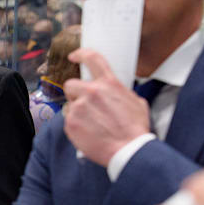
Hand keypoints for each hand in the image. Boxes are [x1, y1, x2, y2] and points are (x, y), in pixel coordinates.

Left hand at [63, 48, 150, 166]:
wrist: (129, 150)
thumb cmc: (135, 129)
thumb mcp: (136, 102)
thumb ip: (120, 93)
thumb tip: (115, 93)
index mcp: (109, 84)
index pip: (93, 59)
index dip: (81, 54)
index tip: (74, 56)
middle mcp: (92, 92)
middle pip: (70, 84)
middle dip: (75, 94)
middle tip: (85, 106)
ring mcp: (79, 107)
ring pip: (69, 105)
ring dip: (77, 112)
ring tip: (92, 124)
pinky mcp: (71, 122)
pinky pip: (68, 120)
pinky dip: (75, 126)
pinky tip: (88, 133)